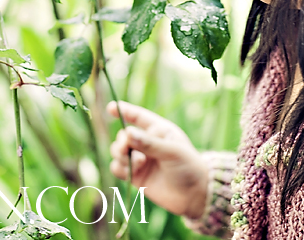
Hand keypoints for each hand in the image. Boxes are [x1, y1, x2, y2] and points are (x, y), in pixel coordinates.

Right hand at [107, 101, 208, 219]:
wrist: (193, 196)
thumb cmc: (188, 167)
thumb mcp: (172, 151)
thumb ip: (149, 143)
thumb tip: (127, 133)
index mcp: (158, 130)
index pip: (138, 116)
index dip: (124, 110)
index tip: (110, 108)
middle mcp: (147, 143)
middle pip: (123, 136)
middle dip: (122, 141)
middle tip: (127, 149)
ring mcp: (140, 159)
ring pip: (117, 151)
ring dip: (121, 155)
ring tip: (138, 163)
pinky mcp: (135, 175)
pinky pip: (117, 168)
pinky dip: (119, 168)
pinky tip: (131, 173)